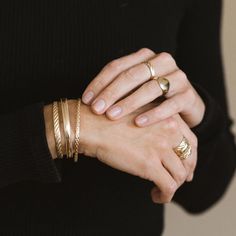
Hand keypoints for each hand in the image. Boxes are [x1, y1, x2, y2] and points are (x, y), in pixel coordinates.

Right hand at [79, 102, 197, 202]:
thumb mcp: (140, 114)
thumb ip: (155, 125)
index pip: (191, 141)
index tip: (186, 166)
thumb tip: (160, 144)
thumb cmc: (110, 119)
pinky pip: (168, 186)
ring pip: (180, 174)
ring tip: (162, 190)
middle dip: (186, 172)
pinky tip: (155, 196)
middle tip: (180, 181)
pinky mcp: (150, 165)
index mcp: (168, 117)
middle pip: (189, 158)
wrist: (93, 125)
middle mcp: (169, 131)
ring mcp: (160, 148)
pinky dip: (165, 195)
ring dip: (173, 186)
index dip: (190, 156)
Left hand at [82, 48, 204, 127]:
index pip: (117, 66)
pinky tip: (138, 123)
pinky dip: (153, 114)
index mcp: (145, 57)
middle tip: (97, 109)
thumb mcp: (135, 88)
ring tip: (112, 116)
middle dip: (112, 93)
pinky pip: (170, 104)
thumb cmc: (153, 97)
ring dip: (129, 103)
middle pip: (132, 75)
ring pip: (150, 88)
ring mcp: (178, 77)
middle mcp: (162, 62)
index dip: (99, 83)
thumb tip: (90, 101)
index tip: (86, 100)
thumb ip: (118, 89)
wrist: (184, 104)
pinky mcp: (188, 95)